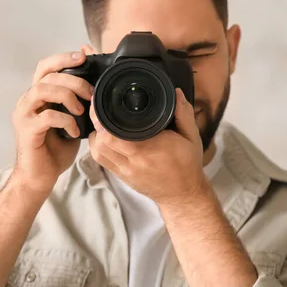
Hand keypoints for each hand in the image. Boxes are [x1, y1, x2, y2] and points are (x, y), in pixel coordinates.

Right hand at [11, 50, 93, 192]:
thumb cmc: (58, 147)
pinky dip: (66, 120)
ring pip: (42, 89)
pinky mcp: (26, 130)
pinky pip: (46, 116)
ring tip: (82, 110)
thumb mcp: (74, 119)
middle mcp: (28, 101)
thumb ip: (80, 101)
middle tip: (90, 93)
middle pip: (47, 75)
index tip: (83, 56)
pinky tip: (75, 131)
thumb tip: (96, 85)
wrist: (42, 175)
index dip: (63, 58)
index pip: (45, 66)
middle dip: (74, 80)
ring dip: (67, 96)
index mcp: (38, 95)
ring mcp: (24, 115)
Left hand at [88, 88, 206, 205]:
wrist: (184, 194)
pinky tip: (103, 139)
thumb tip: (176, 92)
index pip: (114, 133)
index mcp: (149, 149)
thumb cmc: (187, 165)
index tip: (103, 103)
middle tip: (99, 109)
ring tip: (101, 124)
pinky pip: (102, 161)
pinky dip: (98, 148)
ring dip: (95, 136)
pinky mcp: (122, 177)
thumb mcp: (191, 137)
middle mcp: (134, 162)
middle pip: (101, 141)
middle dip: (97, 123)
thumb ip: (184, 113)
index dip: (103, 118)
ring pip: (98, 152)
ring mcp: (126, 171)